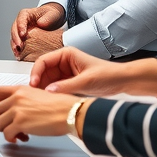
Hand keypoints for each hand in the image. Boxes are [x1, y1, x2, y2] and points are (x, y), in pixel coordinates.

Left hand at [0, 85, 87, 141]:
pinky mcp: (21, 122)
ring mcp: (17, 109)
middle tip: (11, 126)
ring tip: (20, 132)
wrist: (69, 111)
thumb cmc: (57, 105)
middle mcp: (16, 97)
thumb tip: (1, 108)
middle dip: (0, 121)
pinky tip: (21, 138)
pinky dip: (12, 138)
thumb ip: (17, 100)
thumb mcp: (35, 97)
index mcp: (18, 89)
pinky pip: (7, 134)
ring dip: (7, 130)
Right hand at [10, 2, 64, 57]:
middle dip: (16, 38)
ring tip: (18, 53)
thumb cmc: (50, 14)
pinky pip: (17, 44)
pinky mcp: (22, 38)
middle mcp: (21, 22)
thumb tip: (41, 23)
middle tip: (19, 46)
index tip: (23, 34)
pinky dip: (18, 50)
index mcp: (26, 14)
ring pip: (14, 38)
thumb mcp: (52, 13)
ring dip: (15, 46)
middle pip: (14, 29)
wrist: (52, 20)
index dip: (20, 27)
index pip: (20, 19)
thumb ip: (47, 18)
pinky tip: (20, 56)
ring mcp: (20, 31)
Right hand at [30, 47, 156, 98]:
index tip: (33, 84)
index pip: (43, 61)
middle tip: (34, 96)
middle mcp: (63, 63)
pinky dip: (51, 95)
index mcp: (66, 54)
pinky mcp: (69, 83)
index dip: (36, 72)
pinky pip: (55, 88)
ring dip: (44, 90)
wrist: (123, 81)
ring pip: (48, 81)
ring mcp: (66, 73)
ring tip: (40, 100)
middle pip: (43, 72)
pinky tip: (49, 102)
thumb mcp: (86, 81)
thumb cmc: (109, 74)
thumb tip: (48, 92)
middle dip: (38, 83)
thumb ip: (66, 86)